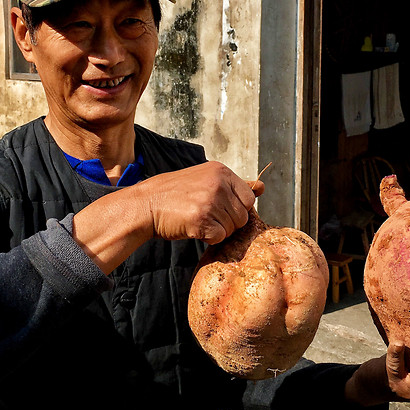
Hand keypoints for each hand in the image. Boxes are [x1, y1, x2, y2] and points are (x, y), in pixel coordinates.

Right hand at [143, 161, 263, 243]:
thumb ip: (235, 185)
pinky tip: (194, 228)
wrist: (146, 204)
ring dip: (217, 229)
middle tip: (207, 215)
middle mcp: (218, 183)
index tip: (219, 207)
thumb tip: (262, 187)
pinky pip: (219, 238)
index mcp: (221, 171)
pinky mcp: (202, 220)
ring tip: (198, 219)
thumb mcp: (206, 179)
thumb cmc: (176, 194)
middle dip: (228, 221)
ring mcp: (210, 201)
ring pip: (232, 228)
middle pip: (243, 215)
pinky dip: (208, 238)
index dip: (236, 207)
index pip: (249, 197)